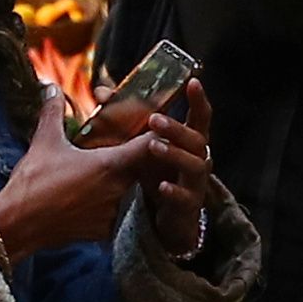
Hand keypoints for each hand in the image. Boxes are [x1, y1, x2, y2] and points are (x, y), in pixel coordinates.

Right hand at [0, 90, 192, 260]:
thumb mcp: (44, 142)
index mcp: (110, 164)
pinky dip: (111, 205)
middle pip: (144, 169)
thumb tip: (51, 88)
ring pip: (131, 192)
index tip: (150, 128)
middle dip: (139, 158)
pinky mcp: (104, 231)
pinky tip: (94, 198)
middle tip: (127, 148)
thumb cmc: (33, 183)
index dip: (154, 135)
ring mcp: (113, 212)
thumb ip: (53, 112)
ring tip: (107, 174)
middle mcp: (118, 189)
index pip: (150, 145)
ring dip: (125, 182)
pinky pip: (117, 214)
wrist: (18, 224)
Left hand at [142, 80, 221, 253]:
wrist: (171, 219)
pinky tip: (161, 186)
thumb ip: (127, 118)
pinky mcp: (188, 206)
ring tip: (153, 146)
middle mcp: (198, 159)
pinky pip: (185, 198)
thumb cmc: (157, 173)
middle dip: (176, 127)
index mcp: (190, 142)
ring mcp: (196, 183)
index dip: (198, 100)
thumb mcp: (144, 146)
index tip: (193, 82)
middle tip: (154, 119)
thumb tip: (103, 92)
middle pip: (196, 139)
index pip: (200, 117)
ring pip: (194, 165)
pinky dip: (174, 191)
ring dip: (174, 154)